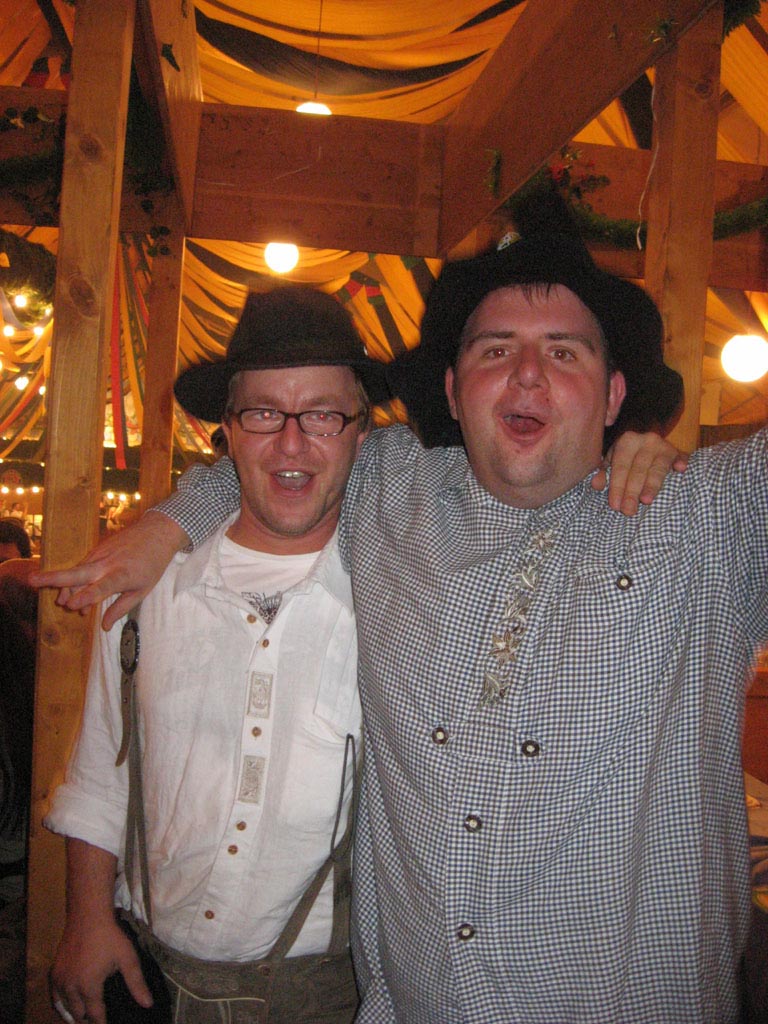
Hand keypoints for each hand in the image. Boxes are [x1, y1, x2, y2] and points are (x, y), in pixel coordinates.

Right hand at [30, 511, 188, 629]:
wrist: (157, 532)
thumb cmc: (152, 564)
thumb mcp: (143, 589)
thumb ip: (121, 607)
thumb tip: (104, 627)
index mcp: (122, 575)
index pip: (101, 588)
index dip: (85, 597)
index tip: (71, 606)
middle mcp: (107, 564)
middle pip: (77, 572)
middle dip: (53, 578)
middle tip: (31, 580)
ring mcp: (100, 554)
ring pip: (75, 571)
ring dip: (65, 587)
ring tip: (61, 602)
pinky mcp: (96, 549)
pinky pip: (81, 566)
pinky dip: (74, 580)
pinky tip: (72, 594)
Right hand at [50, 916, 152, 1023]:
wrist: (88, 916)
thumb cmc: (110, 936)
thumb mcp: (127, 958)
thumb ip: (136, 983)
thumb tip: (147, 1004)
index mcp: (88, 986)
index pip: (94, 1015)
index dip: (101, 1023)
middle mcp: (70, 987)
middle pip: (78, 1014)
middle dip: (87, 1020)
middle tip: (98, 1020)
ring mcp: (59, 980)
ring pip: (65, 1008)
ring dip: (74, 1014)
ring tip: (85, 1018)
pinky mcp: (53, 972)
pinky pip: (54, 997)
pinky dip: (61, 1005)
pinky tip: (68, 1006)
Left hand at [592, 430, 687, 515]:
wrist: (650, 447)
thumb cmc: (628, 459)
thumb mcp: (612, 463)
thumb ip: (604, 474)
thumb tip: (596, 485)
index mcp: (627, 440)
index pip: (621, 466)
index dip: (617, 486)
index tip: (615, 505)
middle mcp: (646, 440)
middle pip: (638, 469)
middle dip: (632, 491)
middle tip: (628, 510)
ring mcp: (664, 445)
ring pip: (658, 467)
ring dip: (652, 484)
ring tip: (646, 500)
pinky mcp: (679, 452)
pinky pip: (681, 457)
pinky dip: (681, 462)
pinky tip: (681, 469)